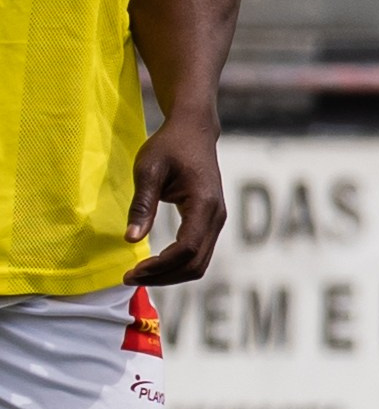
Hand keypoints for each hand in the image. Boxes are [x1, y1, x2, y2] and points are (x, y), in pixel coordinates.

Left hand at [127, 106, 225, 282]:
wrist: (194, 130)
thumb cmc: (169, 146)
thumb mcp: (148, 170)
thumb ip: (142, 205)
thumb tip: (131, 239)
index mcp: (204, 204)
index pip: (187, 249)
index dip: (160, 266)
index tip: (132, 271)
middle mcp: (217, 216)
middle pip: (196, 264)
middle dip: (163, 276)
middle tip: (130, 277)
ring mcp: (217, 221)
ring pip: (199, 263)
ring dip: (170, 274)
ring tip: (140, 273)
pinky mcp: (211, 222)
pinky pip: (198, 254)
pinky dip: (177, 264)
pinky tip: (155, 264)